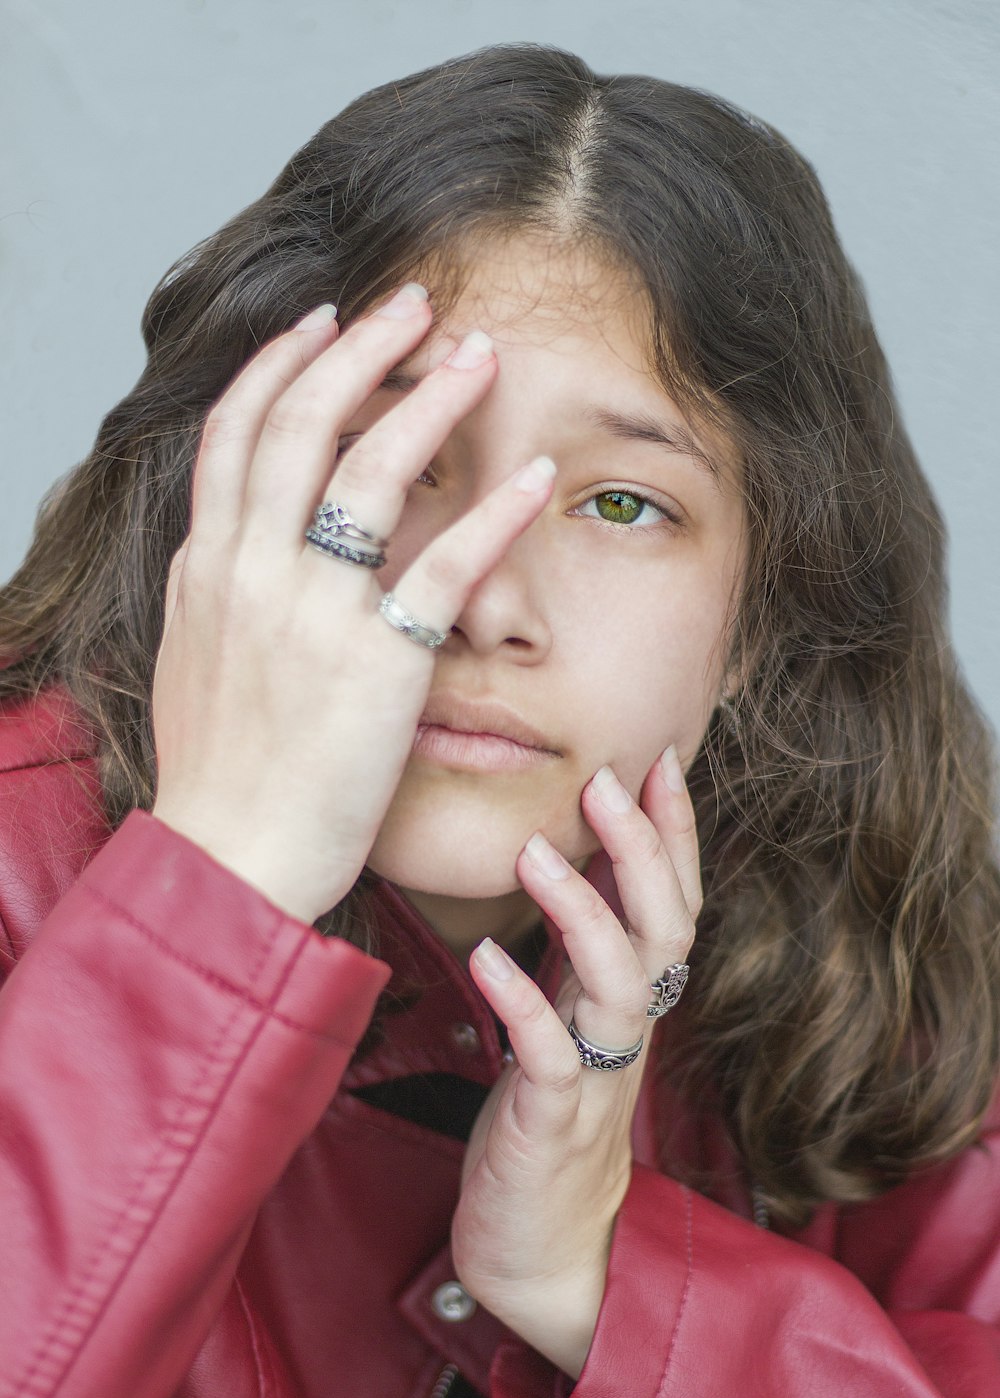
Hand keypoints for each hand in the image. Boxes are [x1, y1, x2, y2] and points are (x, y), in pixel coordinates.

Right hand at [151, 288, 555, 921]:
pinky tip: (538, 475)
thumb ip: (222, 597)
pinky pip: (446, 562)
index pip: (235, 433)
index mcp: (208, 569)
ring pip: (370, 465)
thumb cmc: (220, 778)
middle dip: (359, 347)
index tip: (317, 321)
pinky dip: (496, 510)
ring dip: (429, 394)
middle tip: (412, 302)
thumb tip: (236, 553)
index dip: (277, 365)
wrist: (231, 859)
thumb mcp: (197, 666)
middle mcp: (251, 570)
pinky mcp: (378, 660)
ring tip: (478, 351)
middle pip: (300, 420)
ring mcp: (313, 610)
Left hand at [452, 746, 700, 1378]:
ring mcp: (595, 1078)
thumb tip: (568, 855)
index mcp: (630, 1001)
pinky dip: (524, 1005)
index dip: (674, 835)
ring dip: (582, 914)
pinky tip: (489, 959)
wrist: (544, 1249)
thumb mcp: (566, 1017)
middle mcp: (626, 1031)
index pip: (673, 904)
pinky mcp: (551, 1124)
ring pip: (617, 986)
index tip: (660, 760)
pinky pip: (550, 1059)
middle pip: (664, 931)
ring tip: (536, 854)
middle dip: (644, 851)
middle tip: (608, 780)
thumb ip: (576, 950)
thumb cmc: (546, 1119)